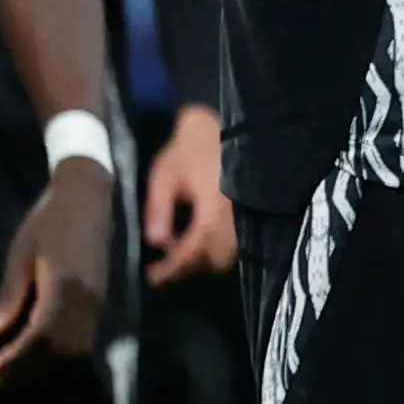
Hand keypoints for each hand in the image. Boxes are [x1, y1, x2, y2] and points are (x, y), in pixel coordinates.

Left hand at [0, 159, 111, 383]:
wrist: (88, 198)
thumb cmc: (48, 221)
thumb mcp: (21, 253)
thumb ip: (10, 293)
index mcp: (64, 285)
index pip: (39, 336)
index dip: (15, 359)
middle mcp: (86, 298)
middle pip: (60, 349)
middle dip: (29, 369)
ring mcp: (98, 300)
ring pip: (76, 348)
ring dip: (47, 365)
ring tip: (16, 371)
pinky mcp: (102, 299)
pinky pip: (85, 338)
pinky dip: (62, 353)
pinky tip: (41, 353)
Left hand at [143, 102, 238, 283]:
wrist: (224, 126)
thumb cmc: (190, 148)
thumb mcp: (165, 175)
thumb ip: (159, 209)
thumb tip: (156, 243)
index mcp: (213, 209)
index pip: (193, 250)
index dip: (173, 268)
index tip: (152, 277)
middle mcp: (235, 217)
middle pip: (216, 260)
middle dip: (191, 267)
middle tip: (165, 264)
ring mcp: (247, 214)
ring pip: (229, 253)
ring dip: (204, 259)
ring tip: (181, 249)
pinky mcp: (251, 210)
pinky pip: (236, 241)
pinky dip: (217, 248)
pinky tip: (199, 237)